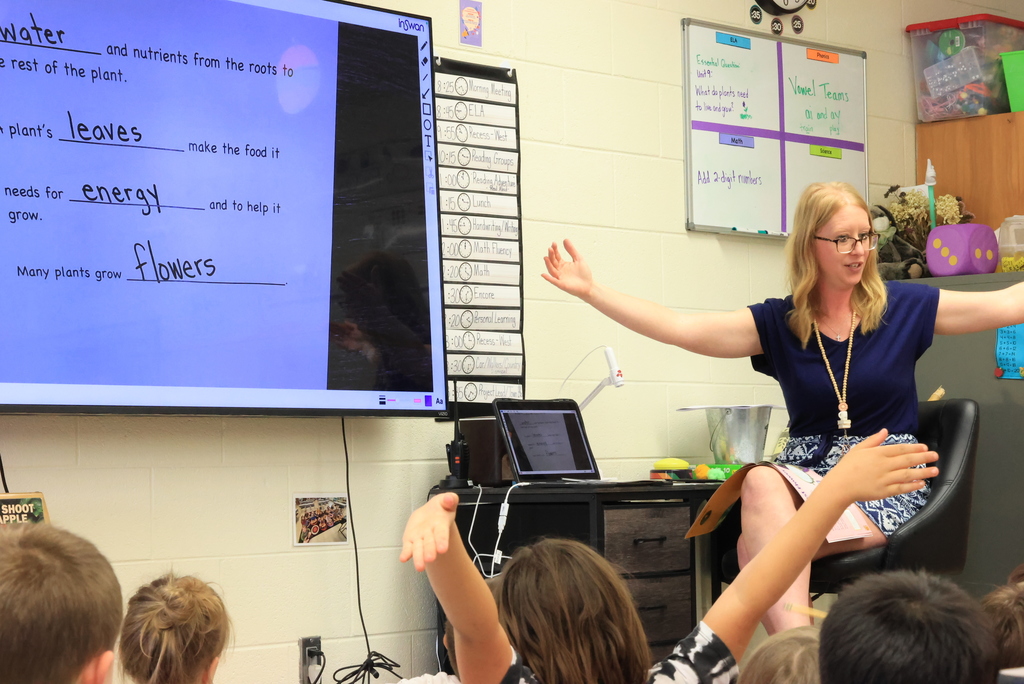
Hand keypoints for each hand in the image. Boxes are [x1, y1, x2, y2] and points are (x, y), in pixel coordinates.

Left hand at [399, 492, 458, 570]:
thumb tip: (450, 499)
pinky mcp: (410, 540)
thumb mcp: (446, 500)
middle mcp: (431, 534)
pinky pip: (408, 548)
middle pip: (430, 544)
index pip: (442, 534)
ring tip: (419, 566)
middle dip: (429, 551)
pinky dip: (406, 553)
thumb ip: (450, 499)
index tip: (442, 549)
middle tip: (430, 559)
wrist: (430, 514)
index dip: (442, 541)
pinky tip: (403, 558)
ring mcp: (420, 538)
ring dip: (419, 557)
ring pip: (419, 549)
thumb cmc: (439, 509)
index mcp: (441, 525)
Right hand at [542, 239, 593, 298]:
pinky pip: (554, 281)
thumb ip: (571, 250)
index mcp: (563, 264)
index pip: (556, 256)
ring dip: (548, 264)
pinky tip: (544, 275)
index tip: (554, 244)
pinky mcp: (562, 284)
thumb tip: (565, 240)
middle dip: (551, 255)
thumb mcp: (578, 258)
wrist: (589, 286)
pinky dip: (548, 278)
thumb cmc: (584, 274)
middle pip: (553, 262)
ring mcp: (560, 278)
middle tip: (550, 248)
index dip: (555, 250)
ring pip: (552, 270)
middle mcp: (560, 271)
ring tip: (546, 257)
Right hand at [822, 429, 938, 502]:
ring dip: (923, 472)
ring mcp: (885, 479)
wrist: (840, 485)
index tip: (925, 447)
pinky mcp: (884, 491)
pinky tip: (921, 483)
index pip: (900, 449)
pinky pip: (902, 488)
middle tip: (935, 456)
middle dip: (923, 458)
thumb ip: (874, 440)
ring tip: (935, 470)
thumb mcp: (859, 449)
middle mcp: (883, 465)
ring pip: (908, 474)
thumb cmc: (847, 466)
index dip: (914, 448)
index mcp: (877, 453)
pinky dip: (912, 486)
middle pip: (907, 460)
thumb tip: (885, 430)